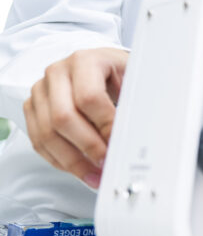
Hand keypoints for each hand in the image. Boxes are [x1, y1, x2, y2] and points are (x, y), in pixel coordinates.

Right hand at [22, 48, 128, 188]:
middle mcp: (58, 73)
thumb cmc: (119, 72)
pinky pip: (39, 141)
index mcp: (85, 60)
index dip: (104, 125)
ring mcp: (42, 91)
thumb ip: (134, 103)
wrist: (103, 66)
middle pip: (63, 117)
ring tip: (95, 174)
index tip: (118, 143)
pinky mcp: (33, 108)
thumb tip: (135, 135)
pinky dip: (60, 160)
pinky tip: (79, 169)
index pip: (89, 97)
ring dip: (73, 161)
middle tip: (106, 163)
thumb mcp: (133, 78)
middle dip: (87, 147)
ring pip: (47, 133)